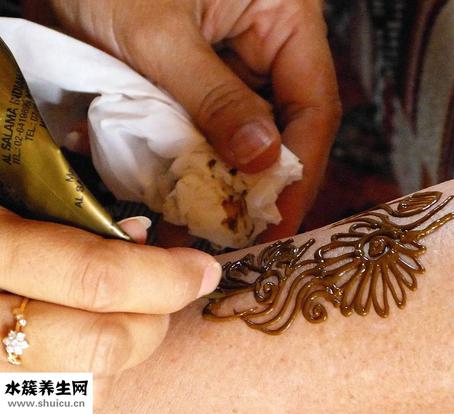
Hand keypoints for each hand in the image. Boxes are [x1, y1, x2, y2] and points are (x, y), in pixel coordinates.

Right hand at [0, 208, 220, 402]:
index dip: (162, 277)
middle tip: (166, 289)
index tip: (199, 268)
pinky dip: (92, 378)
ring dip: (125, 349)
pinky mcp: (4, 396)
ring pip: (88, 388)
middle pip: (101, 347)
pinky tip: (84, 341)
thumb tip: (140, 237)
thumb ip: (65, 210)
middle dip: (153, 318)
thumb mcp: (9, 186)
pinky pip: (70, 402)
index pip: (93, 279)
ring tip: (122, 312)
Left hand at [49, 0, 341, 239]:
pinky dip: (197, 166)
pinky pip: (210, 131)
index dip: (300, 170)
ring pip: (245, 136)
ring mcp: (233, 66)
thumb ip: (215, 98)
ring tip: (203, 226)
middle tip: (239, 234)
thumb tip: (263, 160)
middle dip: (261, 185)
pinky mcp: (200, 83)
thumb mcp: (160, 36)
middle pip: (284, 128)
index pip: (314, 105)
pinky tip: (179, 200)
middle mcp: (267, 45)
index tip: (279, 222)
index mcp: (283, 18)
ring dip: (225, 181)